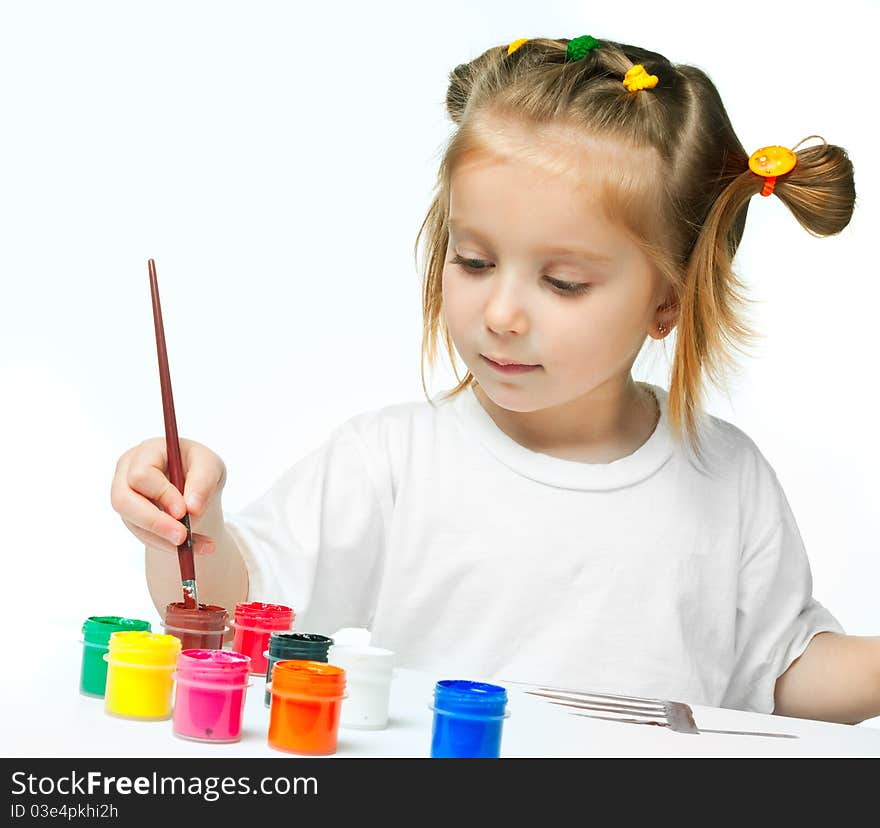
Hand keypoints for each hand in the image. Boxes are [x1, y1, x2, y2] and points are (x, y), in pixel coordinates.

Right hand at [110, 437, 226, 556]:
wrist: (196, 488)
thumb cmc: (200, 469)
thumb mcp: (211, 467)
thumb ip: (203, 481)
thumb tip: (192, 508)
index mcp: (146, 452)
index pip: (141, 474)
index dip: (161, 494)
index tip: (184, 511)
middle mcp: (127, 472)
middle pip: (123, 500)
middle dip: (155, 522)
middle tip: (183, 537)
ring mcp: (126, 497)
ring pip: (134, 523)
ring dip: (164, 539)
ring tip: (195, 546)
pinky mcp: (132, 519)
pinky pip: (144, 536)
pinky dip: (168, 545)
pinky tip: (192, 547)